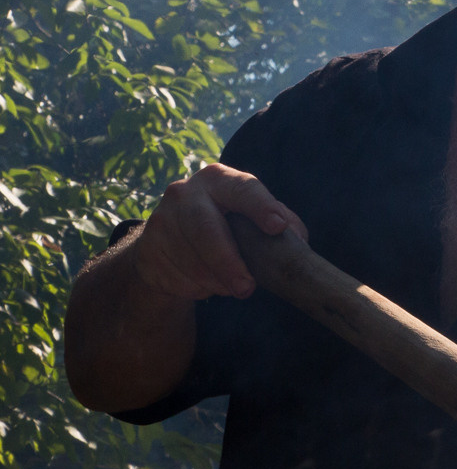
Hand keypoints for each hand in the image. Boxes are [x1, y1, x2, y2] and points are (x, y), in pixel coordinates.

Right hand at [126, 162, 303, 302]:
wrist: (172, 244)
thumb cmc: (229, 227)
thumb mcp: (253, 218)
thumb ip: (280, 222)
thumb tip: (297, 240)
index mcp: (218, 179)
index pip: (243, 189)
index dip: (261, 207)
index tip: (278, 227)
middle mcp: (184, 193)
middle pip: (206, 228)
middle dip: (228, 261)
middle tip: (247, 288)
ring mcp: (160, 221)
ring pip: (191, 259)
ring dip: (217, 281)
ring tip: (234, 287)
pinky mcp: (147, 250)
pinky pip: (175, 276)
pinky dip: (198, 288)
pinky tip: (207, 285)